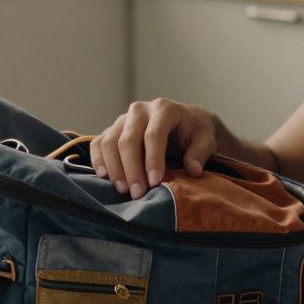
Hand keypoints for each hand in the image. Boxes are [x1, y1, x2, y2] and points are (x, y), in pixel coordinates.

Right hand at [89, 98, 217, 198]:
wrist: (183, 120)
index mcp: (164, 109)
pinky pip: (98, 143)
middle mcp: (140, 110)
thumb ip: (201, 152)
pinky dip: (98, 160)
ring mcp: (123, 119)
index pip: (153, 135)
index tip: (155, 183)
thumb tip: (192, 169)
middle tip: (137, 193)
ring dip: (115, 168)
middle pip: (128, 140)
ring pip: (110, 142)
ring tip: (123, 191)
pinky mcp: (112, 129)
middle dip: (132, 169)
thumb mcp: (206, 139)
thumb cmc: (194, 131)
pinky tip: (104, 177)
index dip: (153, 160)